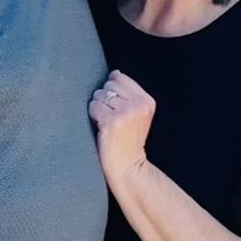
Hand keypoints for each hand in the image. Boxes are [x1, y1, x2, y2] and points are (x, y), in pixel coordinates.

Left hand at [89, 70, 155, 185]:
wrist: (129, 167)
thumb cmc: (128, 141)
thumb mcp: (137, 115)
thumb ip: (129, 93)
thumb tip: (115, 73)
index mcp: (147, 101)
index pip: (120, 78)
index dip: (113, 93)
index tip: (118, 110)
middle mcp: (139, 104)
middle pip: (108, 85)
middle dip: (105, 100)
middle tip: (113, 119)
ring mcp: (126, 112)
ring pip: (98, 95)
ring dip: (98, 108)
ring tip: (108, 124)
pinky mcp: (111, 121)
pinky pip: (93, 107)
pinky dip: (93, 117)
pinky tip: (102, 128)